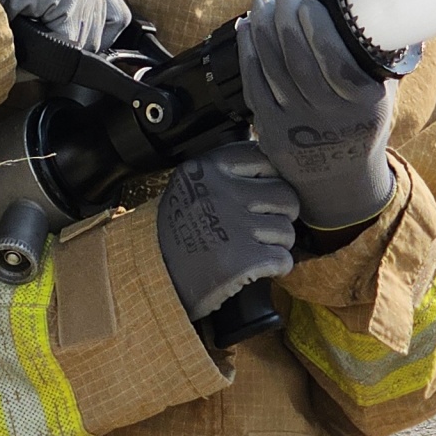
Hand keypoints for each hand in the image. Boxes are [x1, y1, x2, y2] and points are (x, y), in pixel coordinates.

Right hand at [156, 143, 298, 323]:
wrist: (149, 276)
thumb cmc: (173, 233)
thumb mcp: (189, 187)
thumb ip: (225, 173)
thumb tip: (273, 169)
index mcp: (208, 168)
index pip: (265, 159)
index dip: (271, 180)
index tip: (262, 196)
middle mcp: (223, 192)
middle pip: (285, 196)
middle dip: (281, 215)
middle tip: (262, 228)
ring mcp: (235, 227)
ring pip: (287, 230)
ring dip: (277, 244)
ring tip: (254, 250)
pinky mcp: (243, 260)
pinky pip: (283, 259)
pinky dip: (276, 267)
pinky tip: (257, 268)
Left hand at [236, 0, 396, 233]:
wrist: (338, 176)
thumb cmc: (361, 118)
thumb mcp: (382, 92)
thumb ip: (374, 56)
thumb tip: (371, 1)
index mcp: (362, 105)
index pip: (336, 64)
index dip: (318, 31)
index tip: (309, 2)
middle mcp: (328, 117)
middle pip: (299, 62)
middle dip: (286, 20)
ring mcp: (295, 125)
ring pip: (273, 71)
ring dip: (263, 31)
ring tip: (263, 2)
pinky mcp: (269, 128)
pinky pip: (254, 85)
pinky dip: (247, 54)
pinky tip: (247, 29)